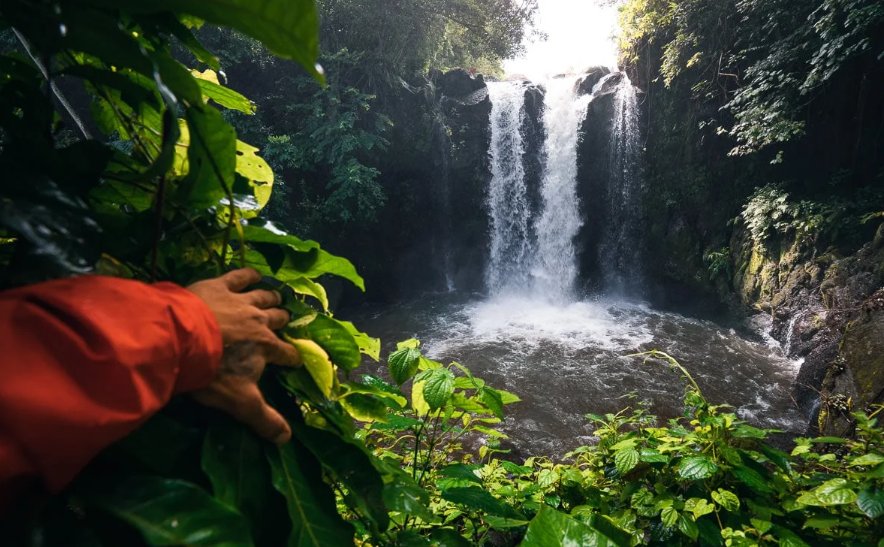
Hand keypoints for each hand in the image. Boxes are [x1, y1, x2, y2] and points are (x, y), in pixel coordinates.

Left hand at [187, 268, 299, 443]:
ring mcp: (241, 301)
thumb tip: (286, 440)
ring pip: (264, 296)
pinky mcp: (220, 286)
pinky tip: (254, 274)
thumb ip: (263, 419)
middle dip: (282, 322)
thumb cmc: (211, 373)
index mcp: (267, 347)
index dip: (291, 357)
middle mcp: (260, 321)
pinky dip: (248, 275)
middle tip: (284, 323)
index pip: (286, 353)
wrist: (181, 339)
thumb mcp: (238, 401)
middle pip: (278, 319)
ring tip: (276, 298)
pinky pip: (240, 276)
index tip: (293, 361)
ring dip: (271, 298)